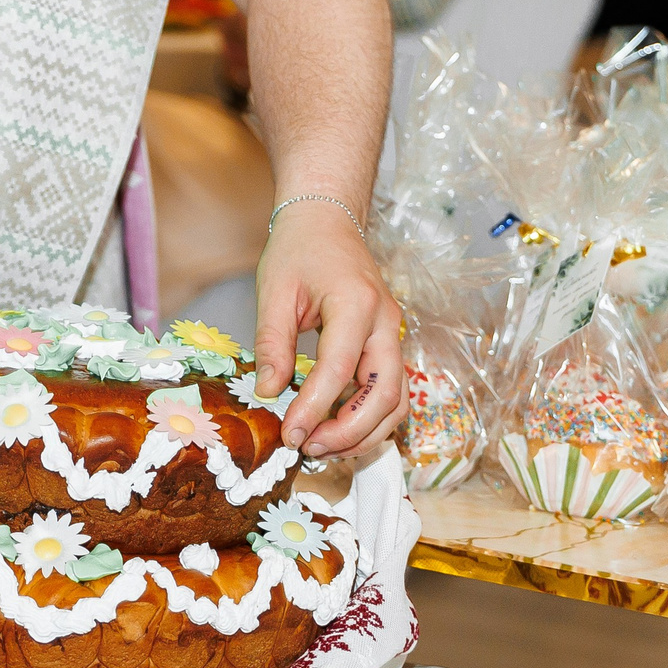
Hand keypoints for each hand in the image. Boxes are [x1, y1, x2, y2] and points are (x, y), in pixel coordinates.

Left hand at [251, 200, 404, 458]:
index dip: (314, 408)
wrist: (328, 219)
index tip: (289, 434)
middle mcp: (385, 322)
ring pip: (397, 400)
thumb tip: (270, 392)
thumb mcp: (274, 289)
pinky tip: (338, 431)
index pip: (339, 369)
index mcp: (355, 304)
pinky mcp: (388, 343)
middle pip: (384, 393)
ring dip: (365, 433)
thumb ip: (272, 342)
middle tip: (308, 448)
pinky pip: (391, 391)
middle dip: (348, 431)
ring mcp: (392, 333)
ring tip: (323, 448)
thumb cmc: (298, 248)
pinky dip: (371, 420)